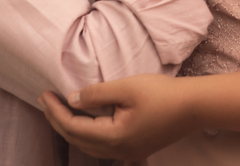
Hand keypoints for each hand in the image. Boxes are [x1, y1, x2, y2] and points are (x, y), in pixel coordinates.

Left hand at [38, 74, 197, 160]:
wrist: (194, 107)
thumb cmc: (162, 93)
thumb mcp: (127, 87)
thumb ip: (97, 94)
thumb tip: (72, 99)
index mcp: (113, 137)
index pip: (73, 127)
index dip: (55, 111)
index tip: (44, 93)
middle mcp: (117, 150)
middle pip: (77, 140)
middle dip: (58, 120)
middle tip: (46, 100)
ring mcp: (127, 152)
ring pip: (89, 146)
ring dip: (71, 128)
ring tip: (60, 110)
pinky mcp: (135, 148)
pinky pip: (102, 146)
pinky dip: (87, 133)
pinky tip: (86, 120)